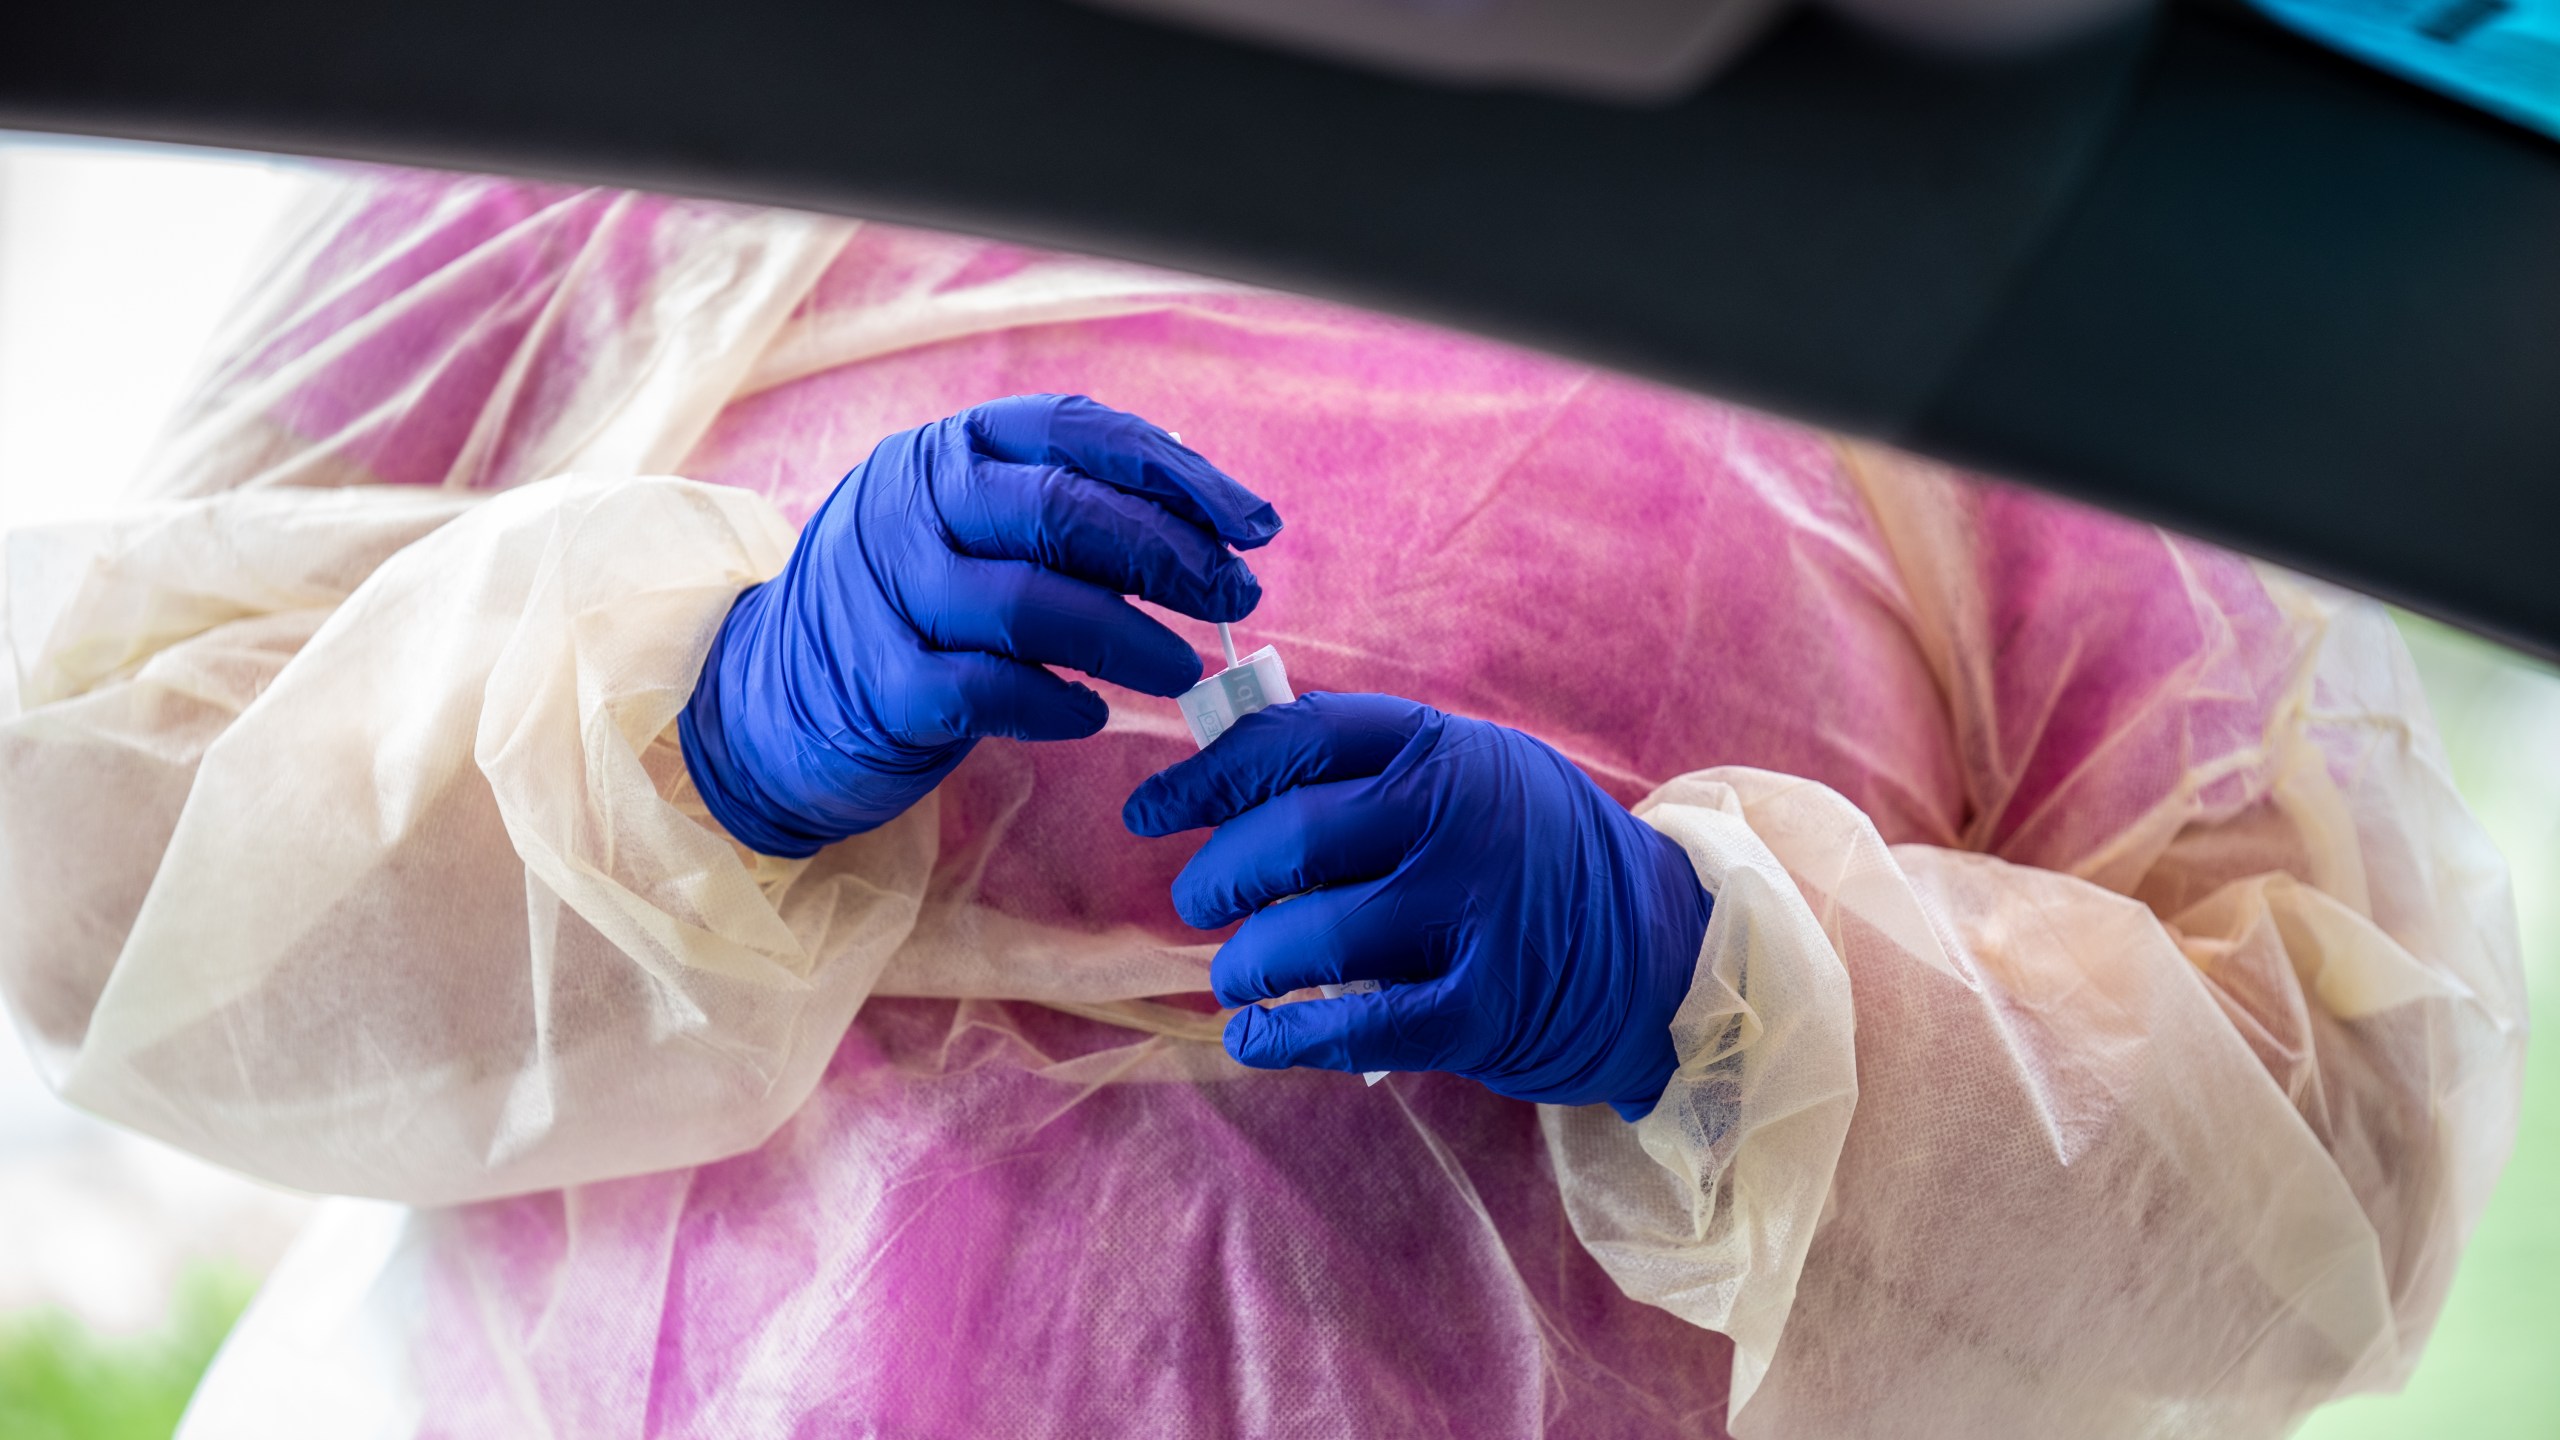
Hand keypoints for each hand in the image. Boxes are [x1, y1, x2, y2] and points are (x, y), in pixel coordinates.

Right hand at [682, 394, 1280, 855]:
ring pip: (1027, 603)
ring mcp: (884, 595)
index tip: (1253, 523)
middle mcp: (908, 506)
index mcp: (945, 450)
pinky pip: (986, 691)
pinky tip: (1094, 716)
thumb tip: (1210, 530)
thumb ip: (1066, 517)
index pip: (1075, 430)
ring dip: (1126, 637)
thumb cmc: (910, 611)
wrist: (768, 699)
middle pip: (1057, 510)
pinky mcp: (878, 685)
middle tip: (1234, 596)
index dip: (1174, 471)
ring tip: (1186, 669)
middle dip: (1166, 554)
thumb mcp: (971, 533)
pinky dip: (1055, 704)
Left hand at [1123, 693, 1711, 1118]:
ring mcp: (1474, 915)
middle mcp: (1458, 820)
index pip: (1297, 736)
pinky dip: (1284, 1036)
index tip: (1154, 811)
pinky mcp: (1483, 1008)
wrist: (1663, 948)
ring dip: (1246, 963)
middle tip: (1196, 904)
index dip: (1208, 772)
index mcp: (1445, 749)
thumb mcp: (1474, 772)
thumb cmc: (1536, 854)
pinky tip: (1254, 1036)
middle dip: (1218, 876)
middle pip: (1290, 836)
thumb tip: (1225, 769)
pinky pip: (1354, 1026)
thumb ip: (1372, 767)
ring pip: (1311, 937)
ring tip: (1235, 976)